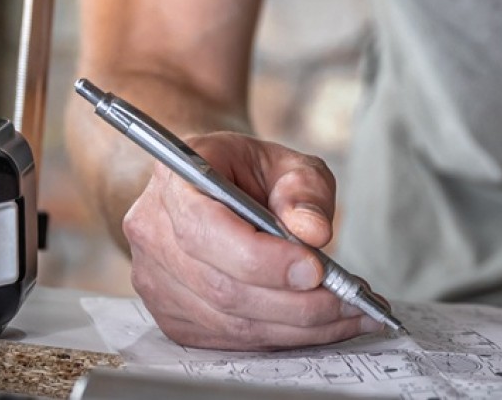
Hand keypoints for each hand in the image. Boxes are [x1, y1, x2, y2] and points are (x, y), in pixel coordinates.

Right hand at [123, 132, 382, 348]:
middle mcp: (153, 230)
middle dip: (294, 302)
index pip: (205, 230)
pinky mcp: (170, 314)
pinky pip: (226, 339)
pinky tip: (319, 325)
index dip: (261, 258)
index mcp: (175, 178)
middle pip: (220, 286)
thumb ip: (304, 189)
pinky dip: (279, 337)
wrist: (215, 187)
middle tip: (349, 299)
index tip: (315, 268)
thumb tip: (314, 232)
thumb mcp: (287, 162)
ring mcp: (154, 278)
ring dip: (295, 326)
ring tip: (347, 314)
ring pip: (227, 321)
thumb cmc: (248, 173)